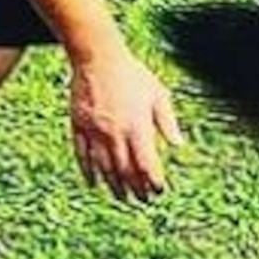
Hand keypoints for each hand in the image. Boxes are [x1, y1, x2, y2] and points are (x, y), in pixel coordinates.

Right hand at [69, 50, 184, 199]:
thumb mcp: (157, 94)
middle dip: (135, 189)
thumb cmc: (132, 74)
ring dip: (114, 186)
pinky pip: (83, 156)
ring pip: (104, 168)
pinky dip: (89, 173)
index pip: (146, 163)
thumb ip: (167, 121)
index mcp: (137, 126)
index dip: (152, 181)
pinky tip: (95, 184)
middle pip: (125, 170)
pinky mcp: (79, 126)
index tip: (159, 191)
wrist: (97, 58)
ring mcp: (95, 131)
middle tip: (143, 200)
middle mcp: (115, 132)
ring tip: (123, 198)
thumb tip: (178, 145)